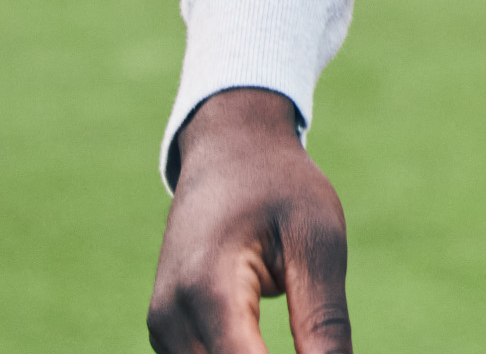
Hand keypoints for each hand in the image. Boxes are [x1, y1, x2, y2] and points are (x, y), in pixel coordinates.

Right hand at [148, 87, 350, 353]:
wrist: (229, 152)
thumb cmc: (281, 188)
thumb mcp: (318, 242)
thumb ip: (323, 318)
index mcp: (209, 287)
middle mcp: (171, 315)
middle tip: (320, 346)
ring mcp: (162, 327)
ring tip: (306, 341)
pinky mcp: (166, 332)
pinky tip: (270, 347)